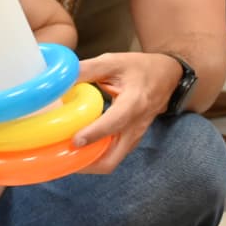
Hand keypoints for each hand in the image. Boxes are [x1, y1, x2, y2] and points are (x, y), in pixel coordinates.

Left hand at [69, 52, 177, 173]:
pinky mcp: (130, 140)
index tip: (75, 140)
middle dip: (86, 164)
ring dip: (87, 163)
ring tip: (62, 156)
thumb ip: (86, 69)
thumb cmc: (139, 68)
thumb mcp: (113, 61)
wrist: (167, 76)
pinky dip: (94, 157)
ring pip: (110, 161)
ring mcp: (134, 137)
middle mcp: (135, 126)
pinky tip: (76, 149)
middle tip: (61, 156)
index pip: (115, 123)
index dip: (94, 133)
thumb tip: (58, 80)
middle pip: (112, 158)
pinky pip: (112, 155)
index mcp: (134, 103)